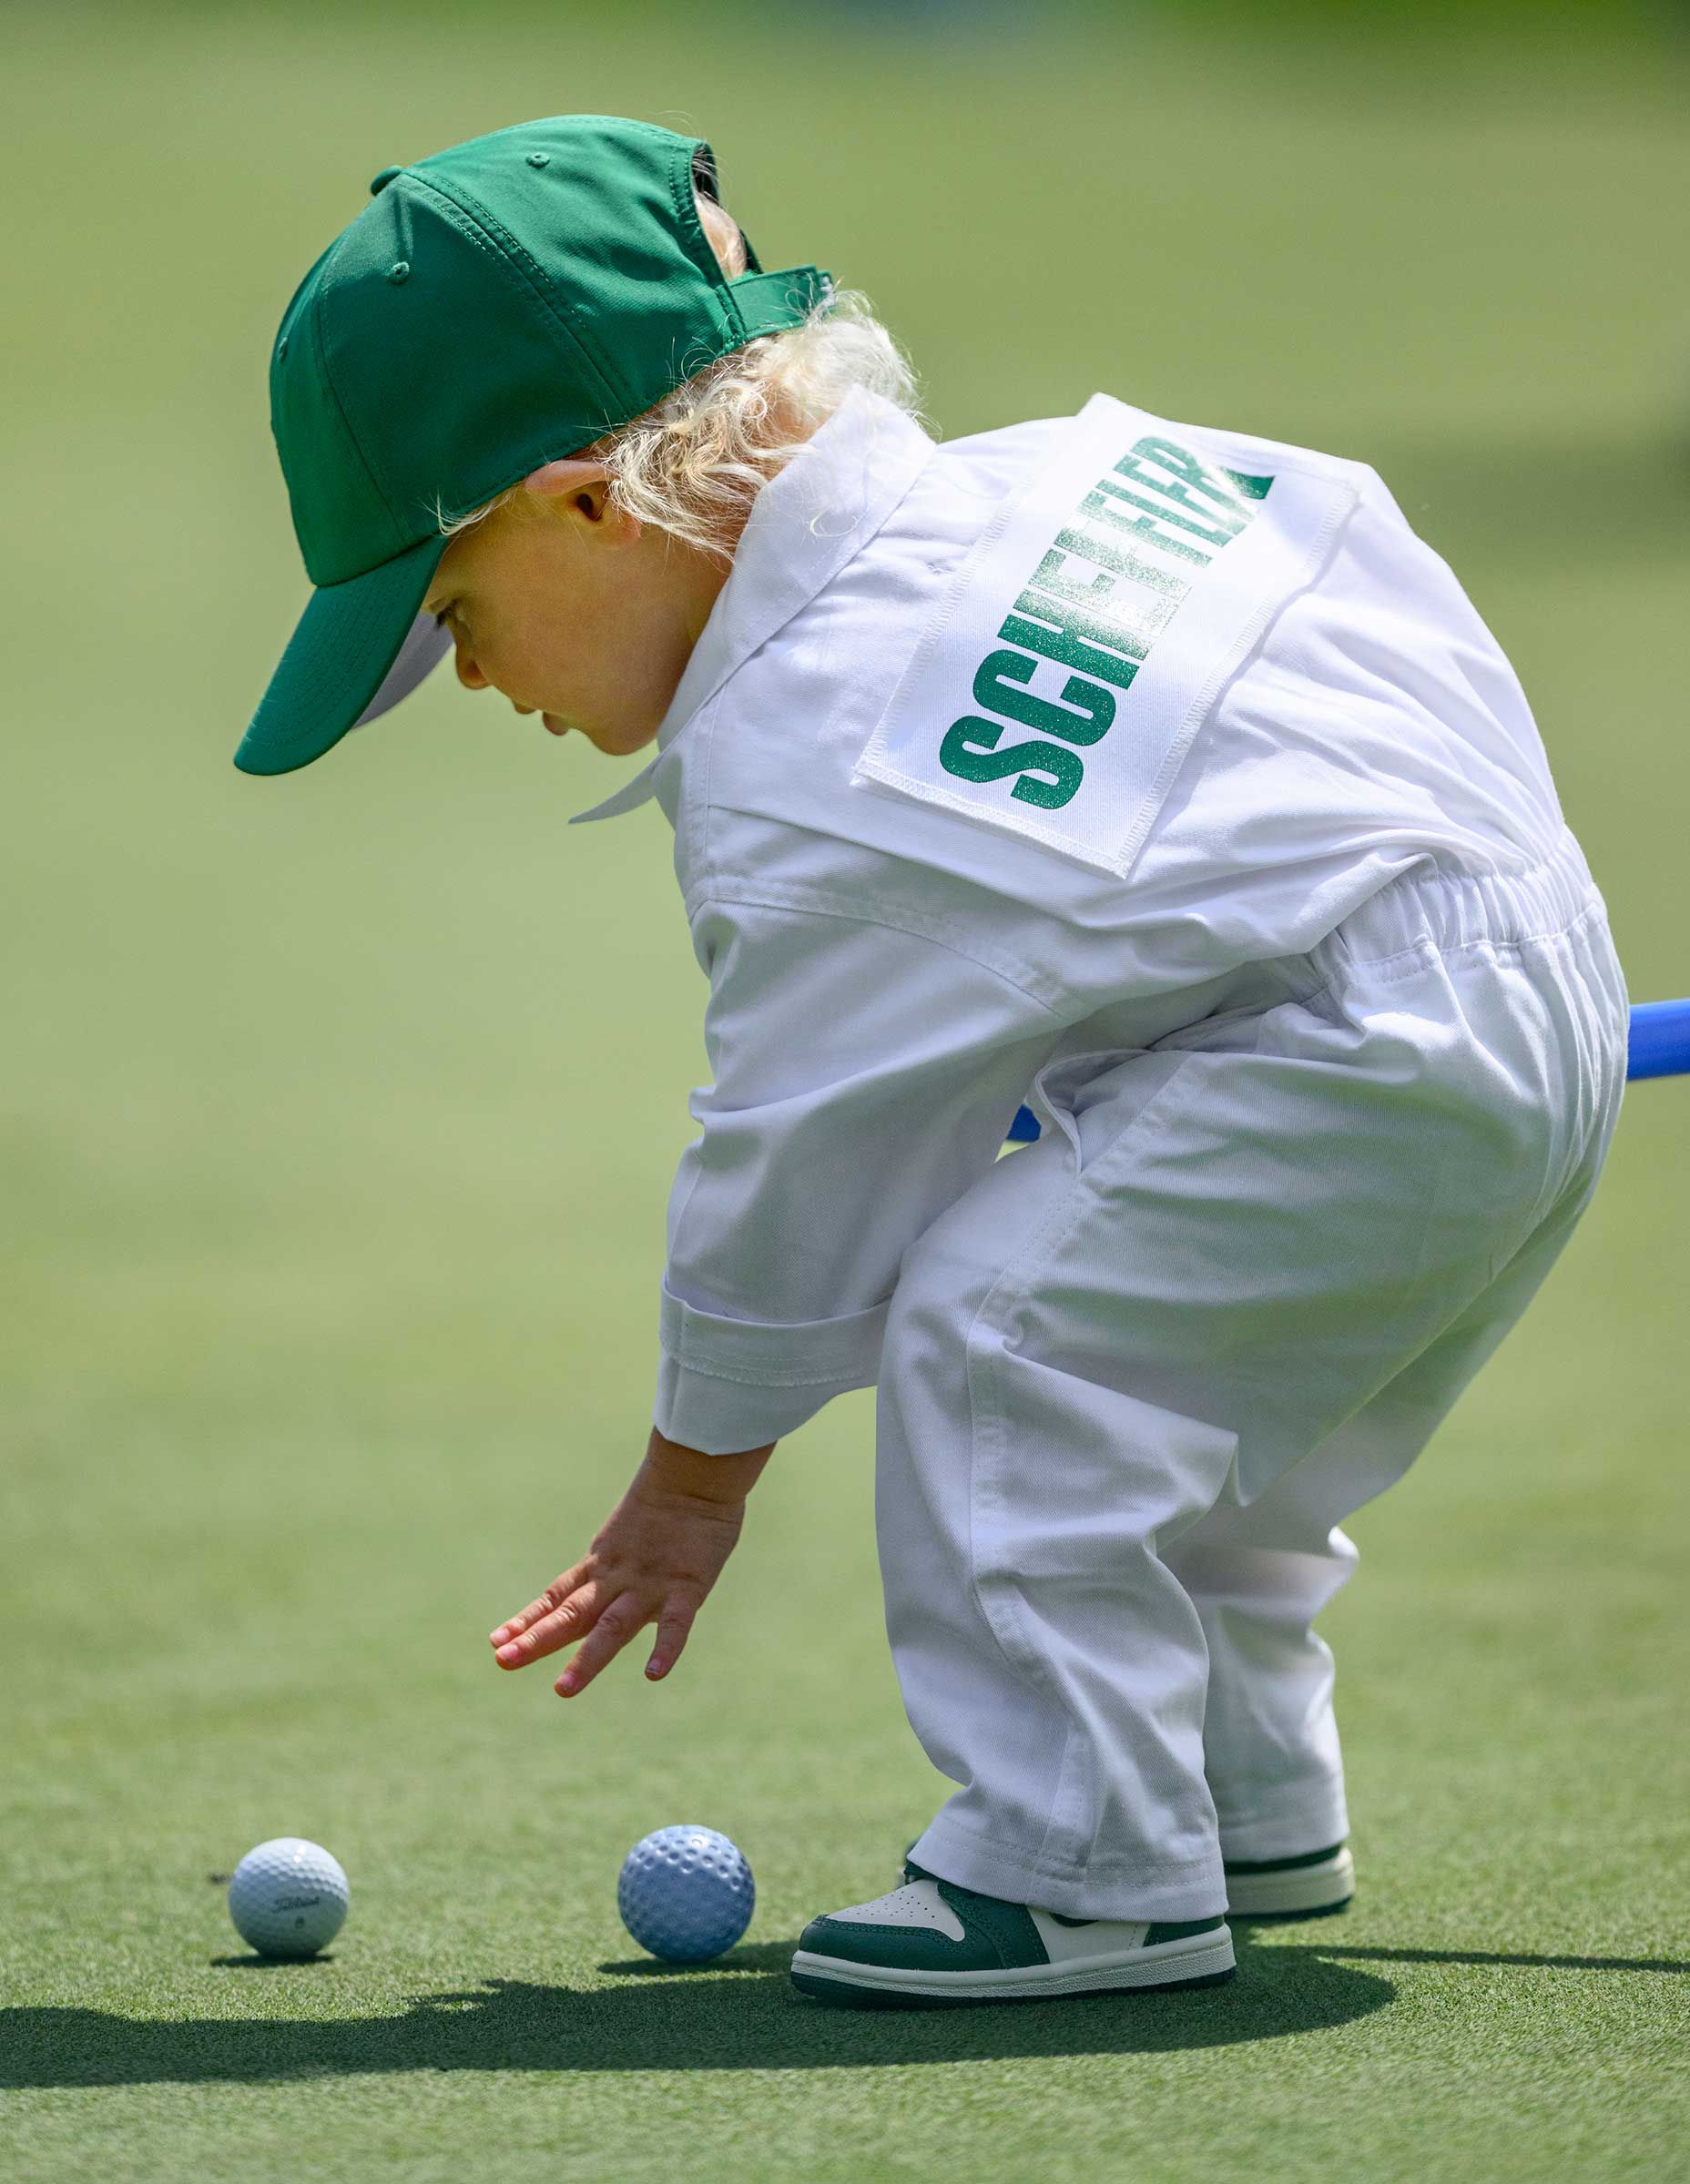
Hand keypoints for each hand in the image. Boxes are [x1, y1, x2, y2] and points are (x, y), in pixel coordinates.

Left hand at [489, 1426, 774, 1697]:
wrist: (695, 1473)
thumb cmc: (666, 1504)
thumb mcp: (625, 1537)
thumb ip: (614, 1563)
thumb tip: (600, 1583)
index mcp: (601, 1565)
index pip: (555, 1598)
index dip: (527, 1621)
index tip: (495, 1642)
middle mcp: (617, 1579)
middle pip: (571, 1614)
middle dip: (537, 1640)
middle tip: (503, 1662)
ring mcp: (650, 1584)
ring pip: (613, 1627)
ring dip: (587, 1659)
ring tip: (562, 1689)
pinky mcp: (687, 1586)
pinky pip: (675, 1623)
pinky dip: (666, 1649)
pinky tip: (655, 1674)